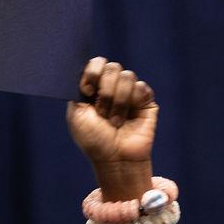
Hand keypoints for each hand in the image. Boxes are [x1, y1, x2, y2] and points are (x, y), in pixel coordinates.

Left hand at [66, 58, 157, 200]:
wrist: (115, 160)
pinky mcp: (146, 100)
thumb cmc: (95, 141)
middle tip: (102, 113)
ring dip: (118, 101)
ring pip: (127, 76)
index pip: (97, 63)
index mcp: (95, 87)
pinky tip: (130, 118)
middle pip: (112, 67)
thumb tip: (84, 72)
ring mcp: (130, 92)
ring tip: (115, 121)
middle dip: (105, 91)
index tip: (87, 91)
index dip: (92, 72)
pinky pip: (141, 87)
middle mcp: (113, 86)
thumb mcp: (76, 115)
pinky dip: (133, 102)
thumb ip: (77, 90)